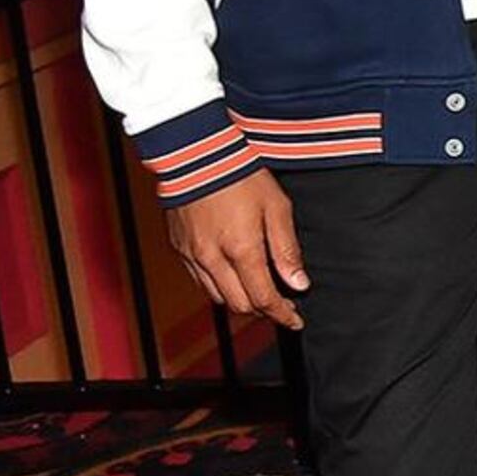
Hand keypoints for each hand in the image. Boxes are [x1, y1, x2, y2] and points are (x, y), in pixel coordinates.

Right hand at [170, 174, 306, 326]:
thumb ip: (287, 250)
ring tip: (260, 291)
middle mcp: (212, 258)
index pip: (263, 298)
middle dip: (263, 310)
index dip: (282, 314)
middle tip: (282, 305)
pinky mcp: (178, 248)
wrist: (198, 155)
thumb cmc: (241, 176)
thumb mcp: (277, 209)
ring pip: (217, 296)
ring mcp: (191, 255)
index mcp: (241, 250)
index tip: (295, 320)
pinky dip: (218, 286)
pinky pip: (199, 280)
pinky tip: (233, 276)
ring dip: (240, 300)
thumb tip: (298, 283)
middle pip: (239, 304)